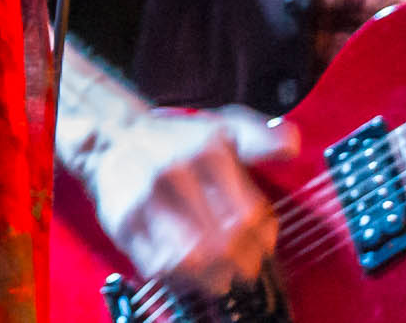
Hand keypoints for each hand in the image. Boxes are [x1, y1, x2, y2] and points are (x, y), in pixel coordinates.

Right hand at [85, 105, 298, 298]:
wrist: (113, 138)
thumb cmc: (176, 140)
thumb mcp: (221, 128)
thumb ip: (260, 136)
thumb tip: (292, 143)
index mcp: (209, 151)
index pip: (250, 214)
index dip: (263, 240)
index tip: (263, 246)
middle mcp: (177, 172)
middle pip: (224, 242)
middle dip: (241, 264)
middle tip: (245, 269)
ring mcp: (147, 199)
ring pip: (192, 259)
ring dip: (214, 277)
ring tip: (221, 276)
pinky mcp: (124, 222)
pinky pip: (159, 266)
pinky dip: (181, 278)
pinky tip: (190, 271)